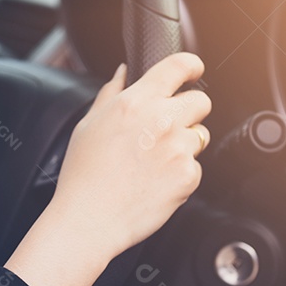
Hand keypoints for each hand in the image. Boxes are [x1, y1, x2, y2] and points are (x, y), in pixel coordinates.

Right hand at [5, 54, 210, 285]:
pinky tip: (156, 181)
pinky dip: (181, 173)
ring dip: (185, 144)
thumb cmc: (83, 175)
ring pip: (200, 135)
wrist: (89, 219)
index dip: (192, 65)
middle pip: (201, 101)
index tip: (194, 70)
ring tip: (155, 161)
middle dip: (190, 110)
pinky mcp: (188, 176)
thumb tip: (123, 72)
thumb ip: (111, 93)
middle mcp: (161, 121)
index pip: (179, 67)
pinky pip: (195, 167)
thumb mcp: (88, 125)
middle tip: (170, 126)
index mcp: (136, 102)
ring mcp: (178, 149)